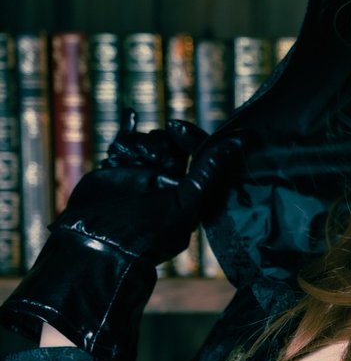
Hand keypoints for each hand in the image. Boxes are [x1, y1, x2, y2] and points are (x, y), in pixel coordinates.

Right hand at [60, 111, 235, 265]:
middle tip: (151, 157)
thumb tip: (242, 140)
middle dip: (161, 142)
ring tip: (128, 157)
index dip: (190, 135)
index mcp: (189, 189)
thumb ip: (210, 172)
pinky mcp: (116, 171)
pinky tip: (130, 116)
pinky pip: (124, 144)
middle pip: (170, 143)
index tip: (177, 127)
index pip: (198, 151)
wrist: (98, 244)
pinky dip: (127, 132)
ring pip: (146, 141)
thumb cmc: (149, 230)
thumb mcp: (186, 202)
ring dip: (138, 143)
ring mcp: (140, 174)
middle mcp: (167, 179)